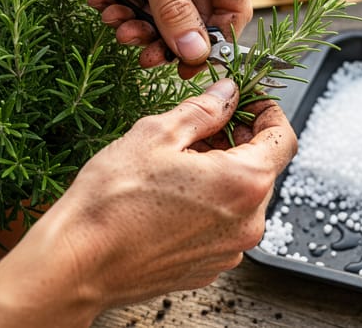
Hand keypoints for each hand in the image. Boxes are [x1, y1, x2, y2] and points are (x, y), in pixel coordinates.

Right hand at [36, 78, 295, 306]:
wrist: (77, 264)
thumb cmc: (110, 204)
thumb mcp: (157, 134)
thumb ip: (204, 110)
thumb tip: (227, 94)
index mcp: (244, 182)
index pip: (284, 137)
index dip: (269, 113)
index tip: (251, 103)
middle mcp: (247, 221)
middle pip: (265, 168)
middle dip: (241, 141)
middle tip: (208, 126)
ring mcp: (230, 249)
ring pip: (244, 197)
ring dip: (225, 172)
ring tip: (183, 160)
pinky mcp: (210, 266)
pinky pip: (225, 225)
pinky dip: (212, 203)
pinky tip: (177, 193)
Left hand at [70, 0, 252, 78]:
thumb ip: (173, 10)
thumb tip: (196, 54)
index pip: (233, 8)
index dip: (211, 42)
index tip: (185, 67)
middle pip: (197, 15)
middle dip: (165, 34)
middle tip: (140, 52)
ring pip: (167, 12)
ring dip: (140, 23)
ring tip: (114, 22)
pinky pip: (145, 0)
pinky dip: (124, 6)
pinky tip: (102, 1)